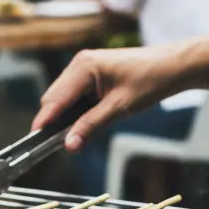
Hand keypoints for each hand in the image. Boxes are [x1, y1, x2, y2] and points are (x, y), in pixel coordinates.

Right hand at [32, 47, 173, 150]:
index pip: (55, 98)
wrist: (173, 66)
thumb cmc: (150, 80)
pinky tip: (82, 122)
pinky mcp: (92, 73)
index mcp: (84, 66)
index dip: (44, 121)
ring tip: (72, 136)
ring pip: (63, 97)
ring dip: (65, 116)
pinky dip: (75, 109)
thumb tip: (69, 144)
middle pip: (54, 97)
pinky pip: (74, 94)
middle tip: (56, 145)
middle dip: (53, 120)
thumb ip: (91, 126)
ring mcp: (85, 67)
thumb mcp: (119, 107)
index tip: (35, 141)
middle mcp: (79, 63)